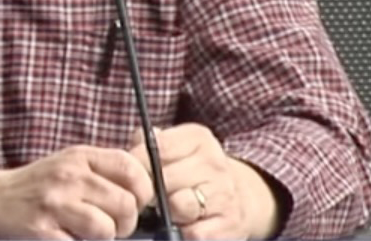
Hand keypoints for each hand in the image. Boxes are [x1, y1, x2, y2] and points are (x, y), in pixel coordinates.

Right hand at [0, 145, 154, 238]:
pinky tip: (69, 239)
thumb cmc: (39, 187)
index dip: (143, 191)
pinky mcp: (43, 232)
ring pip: (107, 229)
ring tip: (89, 235)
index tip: (134, 203)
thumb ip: (105, 170)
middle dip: (126, 223)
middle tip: (111, 226)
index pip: (132, 168)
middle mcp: (69, 175)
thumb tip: (150, 176)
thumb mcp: (70, 166)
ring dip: (104, 240)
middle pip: (125, 204)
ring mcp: (55, 203)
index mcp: (80, 156)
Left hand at [130, 124, 280, 240]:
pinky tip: (185, 224)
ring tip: (169, 209)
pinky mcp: (230, 224)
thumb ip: (149, 142)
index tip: (132, 173)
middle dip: (151, 190)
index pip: (158, 147)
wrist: (240, 196)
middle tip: (148, 195)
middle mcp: (214, 163)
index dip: (138, 163)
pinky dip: (184, 232)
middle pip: (165, 179)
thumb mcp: (177, 145)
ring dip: (168, 212)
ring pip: (179, 206)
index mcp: (198, 138)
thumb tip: (130, 153)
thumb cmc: (194, 170)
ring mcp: (224, 194)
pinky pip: (193, 233)